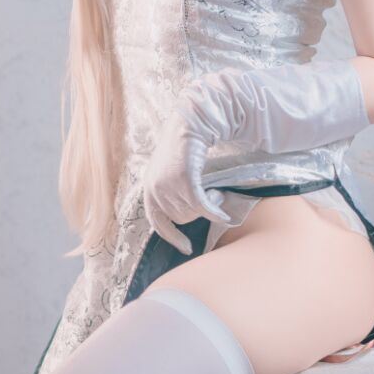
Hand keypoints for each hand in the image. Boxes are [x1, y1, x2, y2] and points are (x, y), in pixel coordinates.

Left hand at [141, 97, 231, 255]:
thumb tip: (180, 219)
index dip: (173, 238)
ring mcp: (168, 185)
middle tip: (210, 196)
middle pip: (181, 219)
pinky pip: (202, 206)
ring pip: (193, 212)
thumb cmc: (183, 150)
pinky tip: (225, 216)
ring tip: (214, 190)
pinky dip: (214, 212)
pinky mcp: (184, 179)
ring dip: (208, 205)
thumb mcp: (167, 174)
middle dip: (197, 213)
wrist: (190, 125)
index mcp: (149, 189)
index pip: (158, 223)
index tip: (187, 248)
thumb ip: (169, 194)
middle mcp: (155, 189)